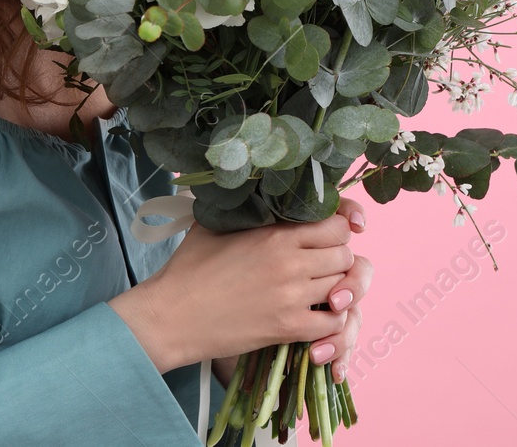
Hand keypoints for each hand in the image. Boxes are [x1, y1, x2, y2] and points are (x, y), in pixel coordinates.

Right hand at [206, 197, 370, 385]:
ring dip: (336, 288)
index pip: (335, 225)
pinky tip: (315, 314)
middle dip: (337, 258)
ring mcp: (292, 298)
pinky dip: (332, 319)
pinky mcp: (288, 328)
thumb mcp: (212, 224)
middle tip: (320, 264)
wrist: (172, 315)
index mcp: (274, 235)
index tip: (326, 235)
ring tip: (318, 288)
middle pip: (344, 255)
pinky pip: (334, 323)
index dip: (336, 229)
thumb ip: (241, 208)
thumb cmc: (188, 268)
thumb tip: (248, 187)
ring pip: (343, 287)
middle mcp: (290, 263)